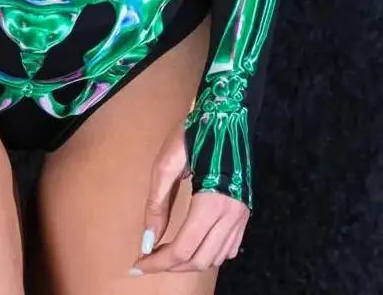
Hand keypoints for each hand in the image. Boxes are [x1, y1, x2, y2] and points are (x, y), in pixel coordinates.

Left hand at [129, 124, 249, 274]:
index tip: (137, 265)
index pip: (183, 249)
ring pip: (215, 259)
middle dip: (170, 266)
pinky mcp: (245, 214)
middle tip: (148, 260)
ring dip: (188, 263)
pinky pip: (228, 249)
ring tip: (165, 255)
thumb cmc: (192, 135)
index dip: (158, 262)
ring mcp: (242, 216)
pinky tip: (192, 245)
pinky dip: (208, 255)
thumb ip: (156, 205)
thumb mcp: (165, 165)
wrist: (226, 116)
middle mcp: (231, 215)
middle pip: (199, 259)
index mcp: (211, 203)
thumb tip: (148, 241)